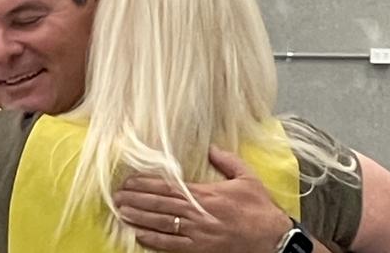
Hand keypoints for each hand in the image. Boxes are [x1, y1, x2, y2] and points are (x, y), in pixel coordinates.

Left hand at [113, 145, 291, 252]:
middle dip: (136, 199)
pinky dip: (153, 240)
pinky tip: (138, 235)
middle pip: (159, 205)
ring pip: (161, 224)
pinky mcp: (200, 250)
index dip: (146, 184)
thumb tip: (212, 147)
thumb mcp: (247, 178)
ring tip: (120, 212)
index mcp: (206, 194)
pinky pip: (172, 246)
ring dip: (138, 217)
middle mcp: (198, 213)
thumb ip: (228, 161)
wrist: (273, 239)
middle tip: (116, 196)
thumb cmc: (260, 209)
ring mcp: (197, 234)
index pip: (169, 187)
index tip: (130, 180)